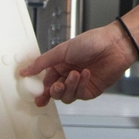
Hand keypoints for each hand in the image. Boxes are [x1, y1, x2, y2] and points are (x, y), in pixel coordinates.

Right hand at [21, 23, 138, 105]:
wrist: (114, 45)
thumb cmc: (91, 42)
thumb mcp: (61, 50)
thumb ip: (42, 63)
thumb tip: (24, 71)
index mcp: (60, 65)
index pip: (46, 82)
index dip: (41, 90)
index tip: (37, 95)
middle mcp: (69, 75)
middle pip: (55, 92)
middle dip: (55, 91)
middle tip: (57, 86)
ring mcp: (80, 84)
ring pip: (66, 96)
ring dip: (68, 87)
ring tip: (75, 74)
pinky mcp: (91, 90)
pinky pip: (79, 94)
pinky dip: (80, 85)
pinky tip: (85, 74)